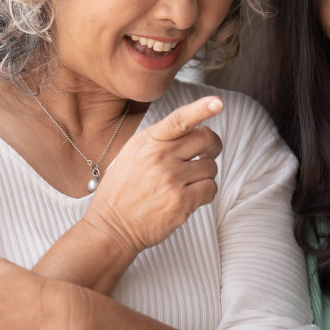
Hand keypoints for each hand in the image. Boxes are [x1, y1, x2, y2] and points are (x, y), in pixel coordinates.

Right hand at [82, 96, 224, 252]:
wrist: (112, 226)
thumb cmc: (122, 191)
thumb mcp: (131, 154)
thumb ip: (158, 140)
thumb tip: (191, 130)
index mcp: (148, 142)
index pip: (179, 120)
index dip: (201, 109)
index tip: (217, 103)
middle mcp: (160, 158)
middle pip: (205, 140)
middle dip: (213, 146)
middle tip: (208, 153)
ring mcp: (172, 180)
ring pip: (211, 167)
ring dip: (205, 174)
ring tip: (188, 181)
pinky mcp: (181, 202)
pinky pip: (210, 189)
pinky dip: (205, 192)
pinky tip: (190, 196)